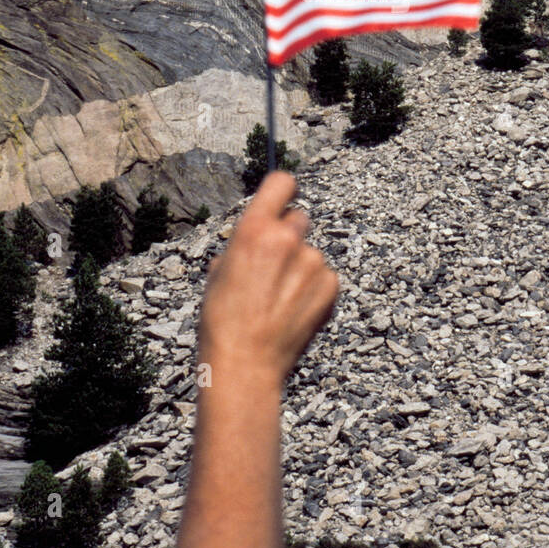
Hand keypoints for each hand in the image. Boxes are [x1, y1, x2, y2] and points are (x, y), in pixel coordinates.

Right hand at [199, 172, 337, 387]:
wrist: (244, 364)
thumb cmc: (222, 321)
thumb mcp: (219, 272)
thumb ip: (242, 246)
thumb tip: (253, 239)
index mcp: (254, 230)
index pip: (281, 183)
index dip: (281, 191)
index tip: (281, 200)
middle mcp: (287, 239)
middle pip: (298, 219)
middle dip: (288, 236)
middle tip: (273, 267)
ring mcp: (313, 263)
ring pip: (310, 253)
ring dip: (300, 268)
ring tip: (279, 300)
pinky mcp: (330, 286)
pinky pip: (324, 276)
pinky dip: (314, 289)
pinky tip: (293, 310)